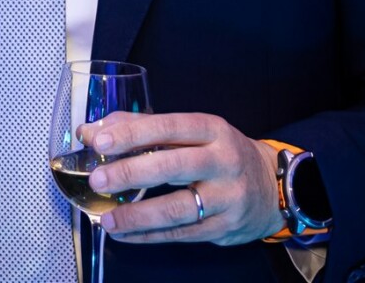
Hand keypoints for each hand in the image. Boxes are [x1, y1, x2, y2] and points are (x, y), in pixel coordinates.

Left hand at [79, 111, 283, 244]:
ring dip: (137, 216)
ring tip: (107, 219)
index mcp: (212, 130)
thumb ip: (140, 127)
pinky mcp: (225, 228)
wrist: (272, 188)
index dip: (132, 134)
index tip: (99, 141)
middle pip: (172, 168)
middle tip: (98, 180)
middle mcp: (223, 162)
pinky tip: (124, 234)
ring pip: (177, 209)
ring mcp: (227, 198)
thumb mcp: (192, 131)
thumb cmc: (219, 153)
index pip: (168, 128)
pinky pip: (181, 234)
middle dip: (130, 174)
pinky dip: (149, 236)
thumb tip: (91, 132)